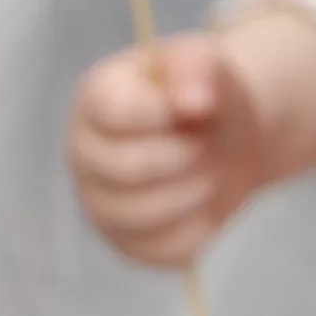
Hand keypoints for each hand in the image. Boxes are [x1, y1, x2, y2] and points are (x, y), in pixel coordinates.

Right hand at [65, 0, 315, 265]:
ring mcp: (100, 202)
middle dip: (186, 157)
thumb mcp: (210, 63)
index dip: (163, 114)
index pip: (114, 113)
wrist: (229, 134)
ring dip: (194, 194)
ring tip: (212, 172)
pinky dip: (197, 231)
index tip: (200, 106)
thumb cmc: (210, 93)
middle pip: (125, 170)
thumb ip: (197, 67)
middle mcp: (85, 153)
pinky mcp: (127, 241)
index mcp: (97, 98)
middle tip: (211, 143)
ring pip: (139, 218)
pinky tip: (207, 205)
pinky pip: (160, 252)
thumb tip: (191, 100)